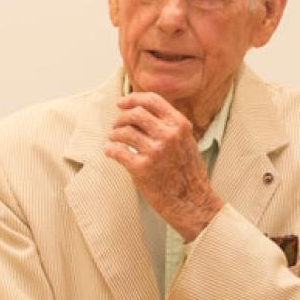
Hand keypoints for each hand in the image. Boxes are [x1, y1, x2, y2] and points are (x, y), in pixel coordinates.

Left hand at [103, 93, 222, 240]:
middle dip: (121, 118)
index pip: (152, 100)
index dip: (133, 98)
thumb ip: (169, 125)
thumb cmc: (187, 171)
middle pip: (135, 114)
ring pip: (124, 132)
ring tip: (113, 139)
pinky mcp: (141, 168)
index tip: (122, 103)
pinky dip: (110, 150)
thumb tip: (141, 111)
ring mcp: (154, 151)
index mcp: (179, 125)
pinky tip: (109, 151)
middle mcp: (168, 135)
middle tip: (116, 125)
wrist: (191, 200)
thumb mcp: (186, 140)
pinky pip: (118, 152)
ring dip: (114, 134)